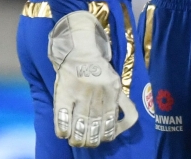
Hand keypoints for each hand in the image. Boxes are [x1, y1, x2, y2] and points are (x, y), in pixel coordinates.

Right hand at [48, 11, 136, 146]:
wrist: (79, 48)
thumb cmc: (99, 68)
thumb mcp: (116, 82)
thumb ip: (123, 102)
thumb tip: (128, 123)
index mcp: (112, 90)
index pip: (111, 120)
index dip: (107, 134)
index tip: (103, 139)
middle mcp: (97, 92)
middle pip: (95, 125)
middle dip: (91, 139)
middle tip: (87, 143)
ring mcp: (80, 93)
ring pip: (80, 123)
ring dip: (78, 137)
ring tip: (76, 141)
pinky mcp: (63, 92)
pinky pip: (62, 116)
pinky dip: (63, 128)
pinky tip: (64, 133)